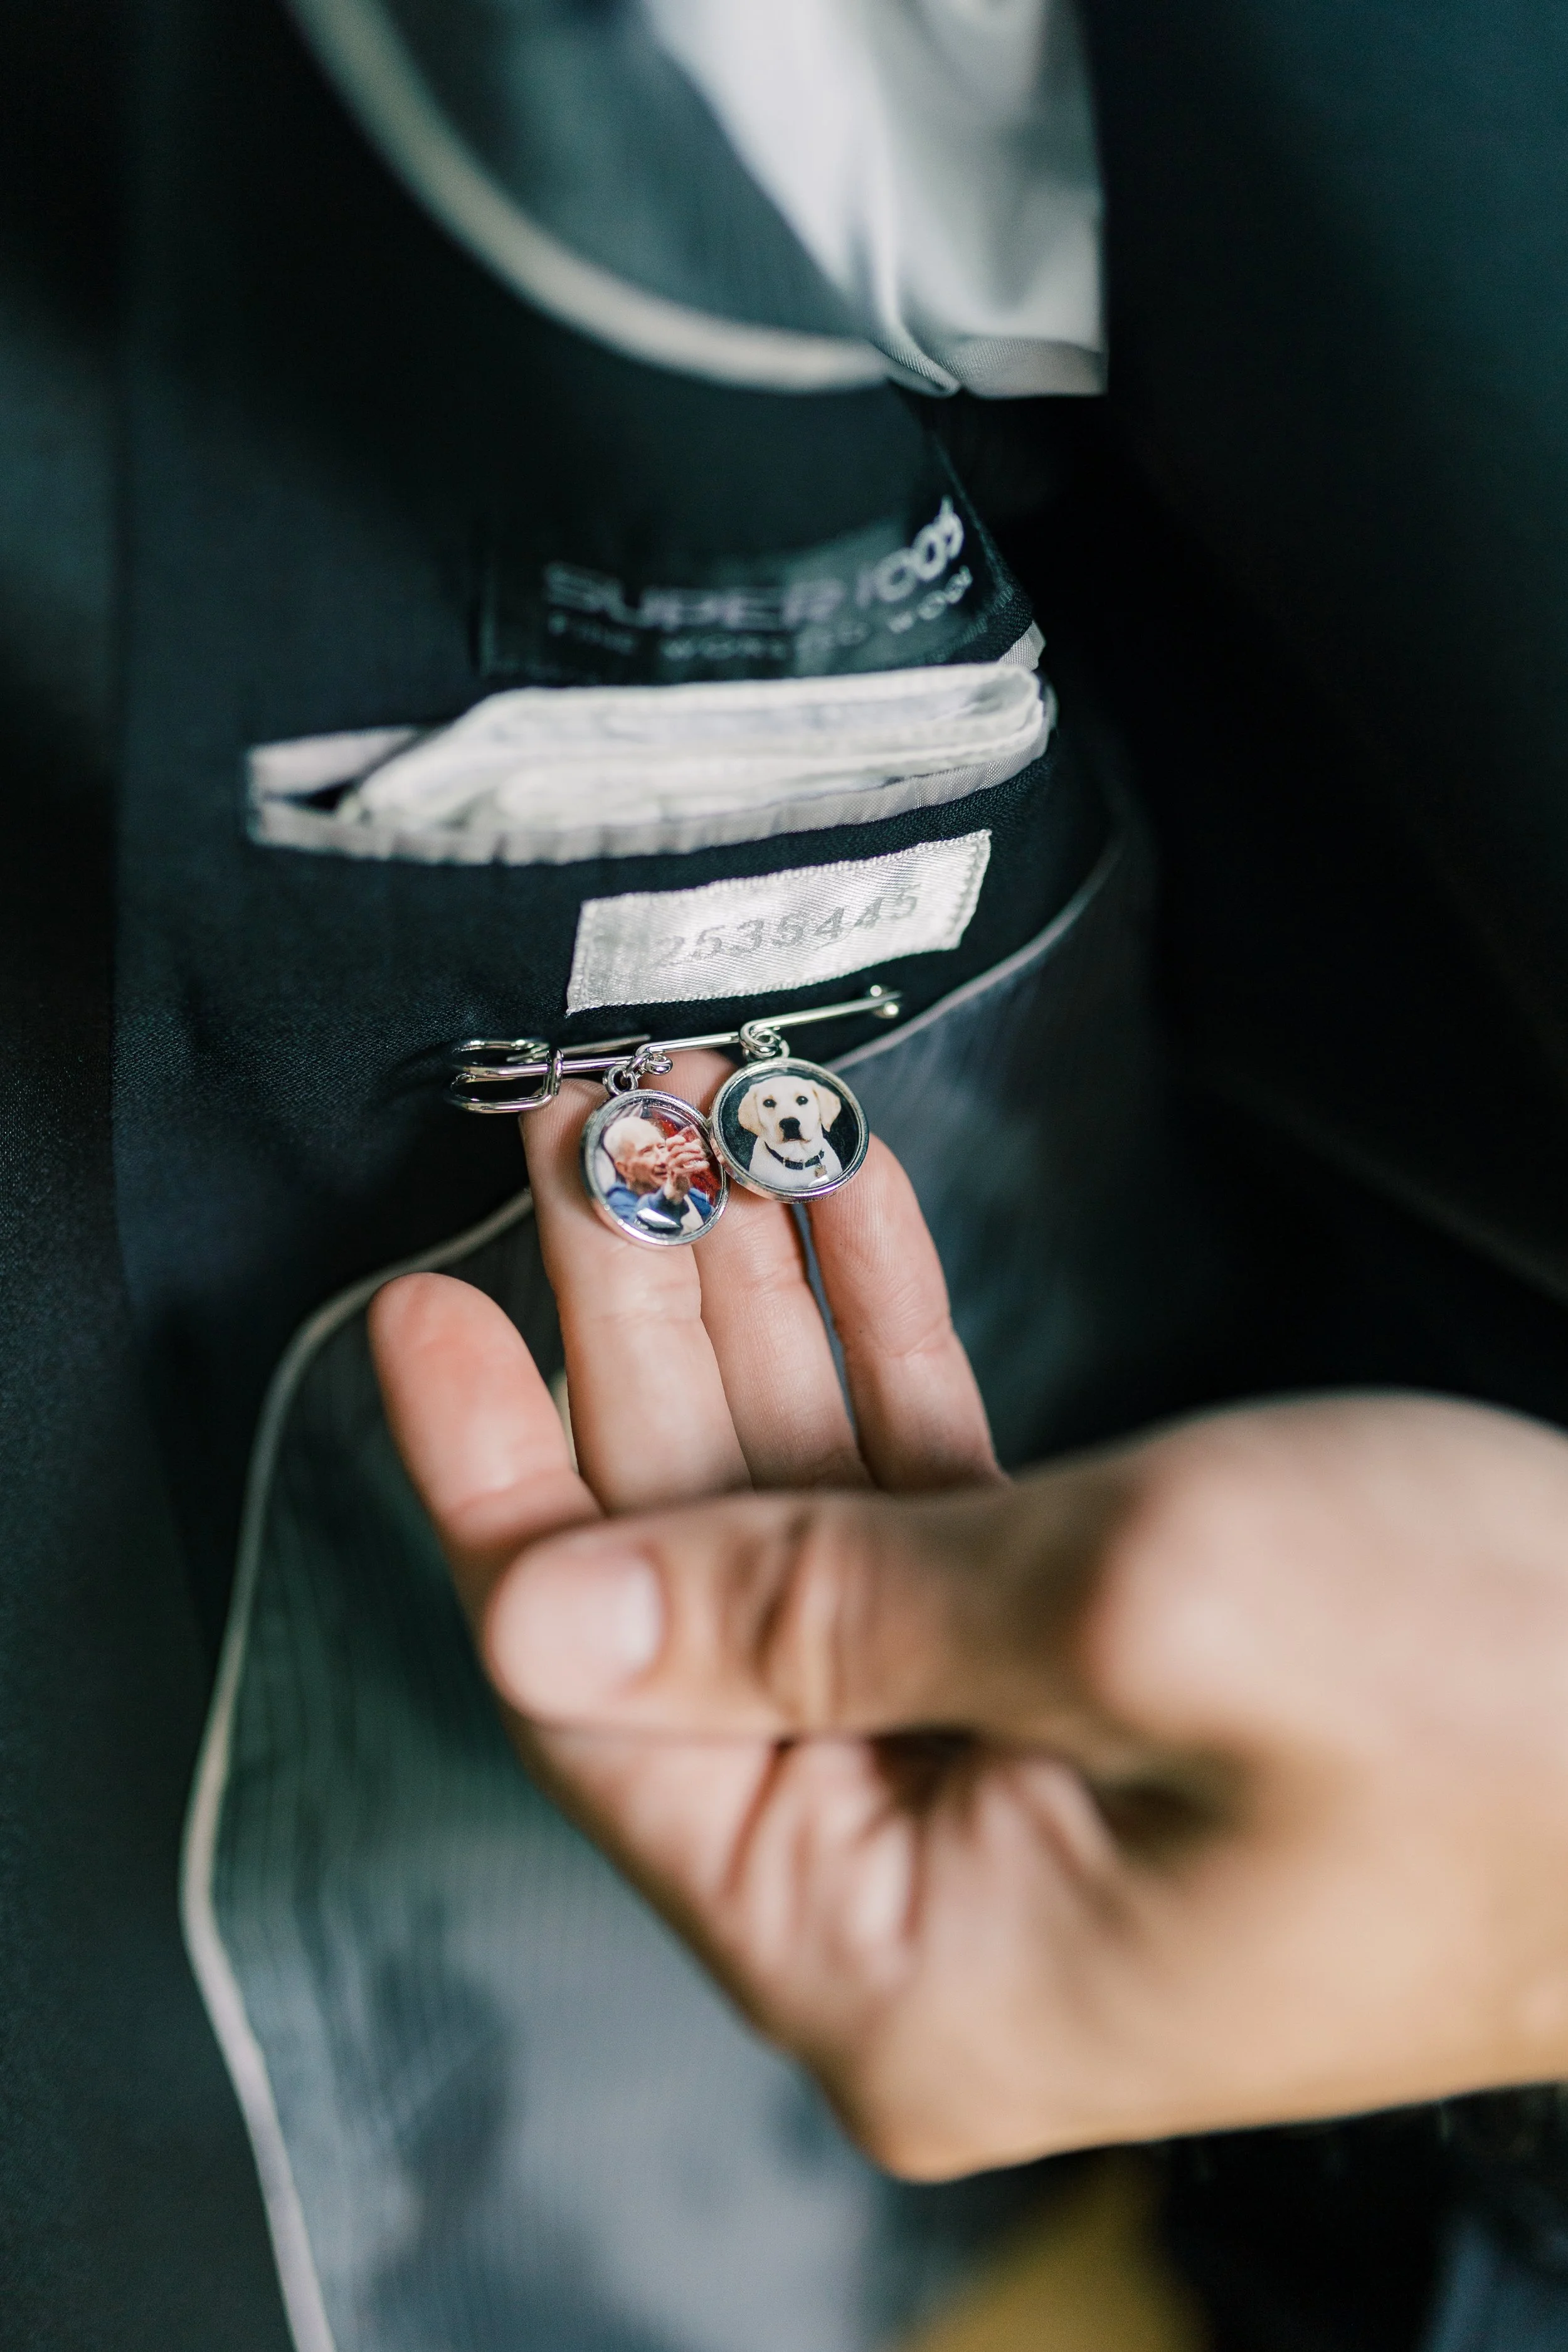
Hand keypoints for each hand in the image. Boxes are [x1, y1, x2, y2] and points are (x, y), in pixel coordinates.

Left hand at [371, 1065, 1567, 2175]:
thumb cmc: (1507, 1704)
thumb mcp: (1142, 1615)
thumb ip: (815, 1615)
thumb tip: (553, 1614)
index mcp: (901, 1960)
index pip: (609, 1699)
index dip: (504, 1483)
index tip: (423, 1306)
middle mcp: (927, 1893)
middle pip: (698, 1581)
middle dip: (636, 1343)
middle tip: (574, 1149)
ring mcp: (1004, 1781)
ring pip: (810, 1515)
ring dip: (755, 1314)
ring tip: (681, 1133)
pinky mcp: (1085, 1682)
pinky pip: (931, 1506)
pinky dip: (883, 1352)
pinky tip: (827, 1210)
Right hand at [661, 1128, 711, 1201]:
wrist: (676, 1188)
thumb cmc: (681, 1171)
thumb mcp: (685, 1159)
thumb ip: (690, 1150)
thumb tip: (698, 1140)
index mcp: (669, 1153)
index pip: (669, 1143)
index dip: (675, 1139)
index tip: (684, 1140)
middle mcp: (668, 1159)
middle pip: (678, 1149)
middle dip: (690, 1147)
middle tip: (700, 1150)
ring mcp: (671, 1167)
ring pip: (682, 1157)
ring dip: (694, 1156)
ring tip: (702, 1157)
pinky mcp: (676, 1175)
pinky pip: (688, 1169)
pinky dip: (698, 1166)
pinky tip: (705, 1165)